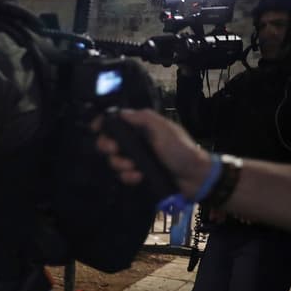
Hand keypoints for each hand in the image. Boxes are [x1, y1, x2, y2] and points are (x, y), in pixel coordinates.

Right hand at [93, 108, 211, 197]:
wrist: (194, 177)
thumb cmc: (180, 149)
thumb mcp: (164, 129)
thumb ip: (143, 118)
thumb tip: (121, 112)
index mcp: (143, 127)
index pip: (117, 122)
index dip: (104, 123)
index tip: (96, 128)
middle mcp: (137, 142)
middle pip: (110, 141)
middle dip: (108, 146)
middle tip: (113, 150)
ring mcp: (137, 159)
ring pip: (114, 160)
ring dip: (120, 164)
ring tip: (132, 168)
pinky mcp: (138, 175)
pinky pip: (123, 175)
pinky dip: (128, 177)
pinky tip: (138, 177)